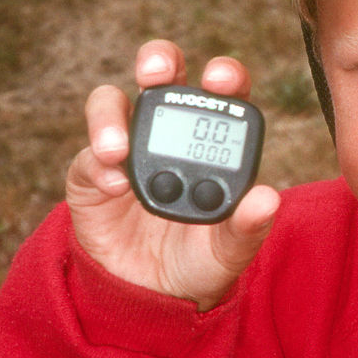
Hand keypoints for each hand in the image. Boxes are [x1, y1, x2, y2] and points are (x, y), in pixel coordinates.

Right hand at [66, 40, 280, 308]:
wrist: (153, 297)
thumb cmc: (199, 262)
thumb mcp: (230, 252)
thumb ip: (248, 227)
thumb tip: (268, 199)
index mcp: (214, 139)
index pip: (222, 93)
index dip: (224, 75)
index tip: (221, 80)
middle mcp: (170, 131)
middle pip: (162, 74)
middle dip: (159, 59)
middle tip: (157, 72)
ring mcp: (128, 147)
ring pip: (112, 102)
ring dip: (111, 115)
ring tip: (118, 149)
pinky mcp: (92, 173)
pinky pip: (89, 156)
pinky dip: (99, 164)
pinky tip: (115, 185)